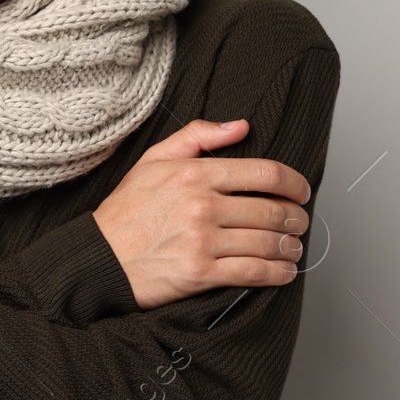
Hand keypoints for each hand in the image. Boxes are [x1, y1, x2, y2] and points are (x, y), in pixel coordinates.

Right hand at [91, 118, 311, 309]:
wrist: (98, 258)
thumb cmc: (125, 212)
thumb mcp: (152, 161)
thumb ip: (196, 136)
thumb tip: (240, 126)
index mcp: (193, 174)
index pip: (265, 173)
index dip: (295, 183)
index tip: (301, 192)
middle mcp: (201, 206)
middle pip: (273, 210)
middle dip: (296, 219)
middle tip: (299, 223)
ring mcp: (202, 241)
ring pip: (268, 242)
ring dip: (290, 247)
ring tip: (292, 247)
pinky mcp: (201, 273)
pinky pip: (254, 272)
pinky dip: (278, 273)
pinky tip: (283, 270)